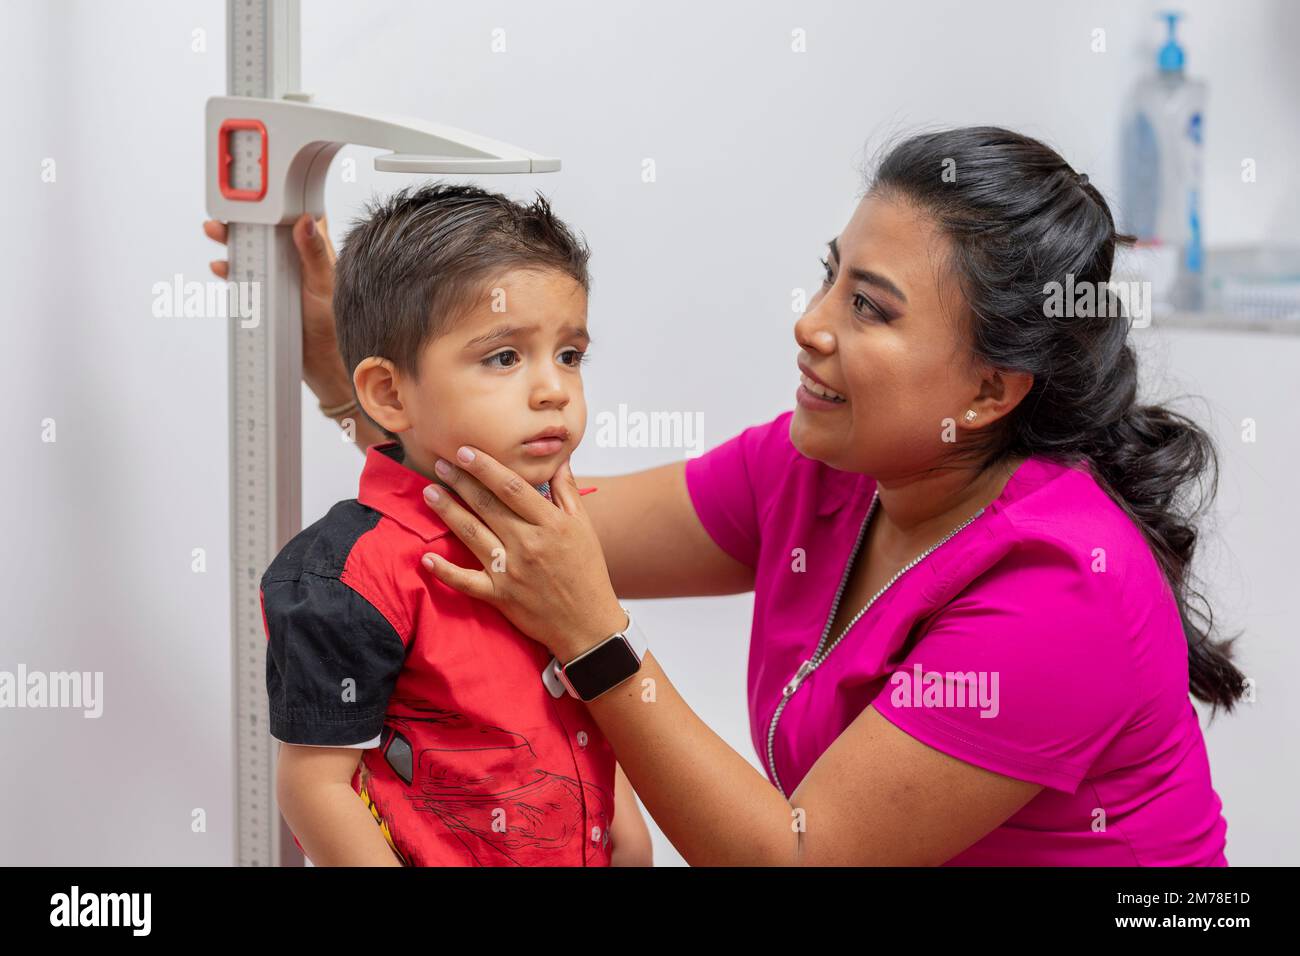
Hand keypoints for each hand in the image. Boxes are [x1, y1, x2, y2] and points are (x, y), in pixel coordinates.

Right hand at [203, 214, 346, 400]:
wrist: (326, 362)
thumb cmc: (335, 323)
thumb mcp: (324, 284)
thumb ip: (314, 254)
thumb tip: (306, 220)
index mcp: (314, 252)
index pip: (298, 218)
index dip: (281, 203)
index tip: (261, 190)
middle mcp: (296, 262)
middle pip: (267, 233)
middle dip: (245, 221)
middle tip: (227, 213)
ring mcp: (281, 279)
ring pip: (253, 253)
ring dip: (234, 243)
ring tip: (216, 232)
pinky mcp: (269, 297)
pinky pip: (245, 279)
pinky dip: (231, 272)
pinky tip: (221, 267)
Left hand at [419, 449, 626, 660]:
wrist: (588, 624)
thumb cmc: (587, 572)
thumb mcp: (584, 528)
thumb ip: (567, 491)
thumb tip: (558, 459)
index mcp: (550, 524)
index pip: (512, 487)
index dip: (485, 467)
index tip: (465, 451)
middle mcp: (528, 545)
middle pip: (487, 506)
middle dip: (460, 482)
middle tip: (440, 463)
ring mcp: (511, 572)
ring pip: (472, 534)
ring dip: (448, 511)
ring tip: (429, 492)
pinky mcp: (500, 597)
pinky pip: (466, 582)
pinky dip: (445, 571)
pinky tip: (425, 558)